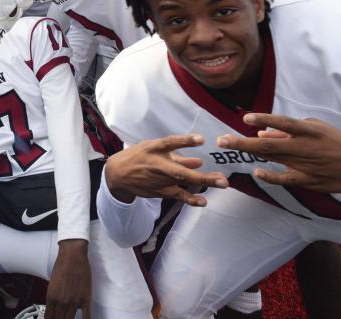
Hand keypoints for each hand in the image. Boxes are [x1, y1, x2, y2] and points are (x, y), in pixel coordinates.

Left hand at [46, 239, 91, 318]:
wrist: (72, 255)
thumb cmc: (61, 265)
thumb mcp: (52, 283)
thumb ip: (54, 296)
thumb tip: (56, 306)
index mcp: (51, 297)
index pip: (49, 317)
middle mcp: (61, 302)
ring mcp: (74, 302)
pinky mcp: (85, 299)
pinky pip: (86, 316)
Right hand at [104, 134, 227, 205]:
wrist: (118, 174)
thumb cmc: (138, 157)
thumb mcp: (153, 150)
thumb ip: (176, 156)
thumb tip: (198, 162)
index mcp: (153, 148)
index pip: (170, 143)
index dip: (185, 141)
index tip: (202, 139)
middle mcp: (156, 164)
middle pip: (181, 170)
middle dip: (202, 175)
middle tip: (223, 178)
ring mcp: (158, 179)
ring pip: (183, 182)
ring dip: (203, 183)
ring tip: (222, 183)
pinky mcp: (159, 191)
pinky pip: (177, 195)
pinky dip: (190, 199)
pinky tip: (203, 201)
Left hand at [217, 113, 340, 192]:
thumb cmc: (337, 143)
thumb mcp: (318, 129)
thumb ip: (291, 130)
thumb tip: (263, 131)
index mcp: (310, 130)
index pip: (283, 122)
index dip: (264, 119)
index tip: (246, 118)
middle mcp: (306, 146)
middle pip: (269, 143)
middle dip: (242, 141)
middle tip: (221, 140)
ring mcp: (306, 164)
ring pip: (273, 158)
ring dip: (249, 152)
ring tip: (229, 146)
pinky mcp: (309, 180)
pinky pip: (286, 178)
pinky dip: (271, 175)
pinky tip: (257, 171)